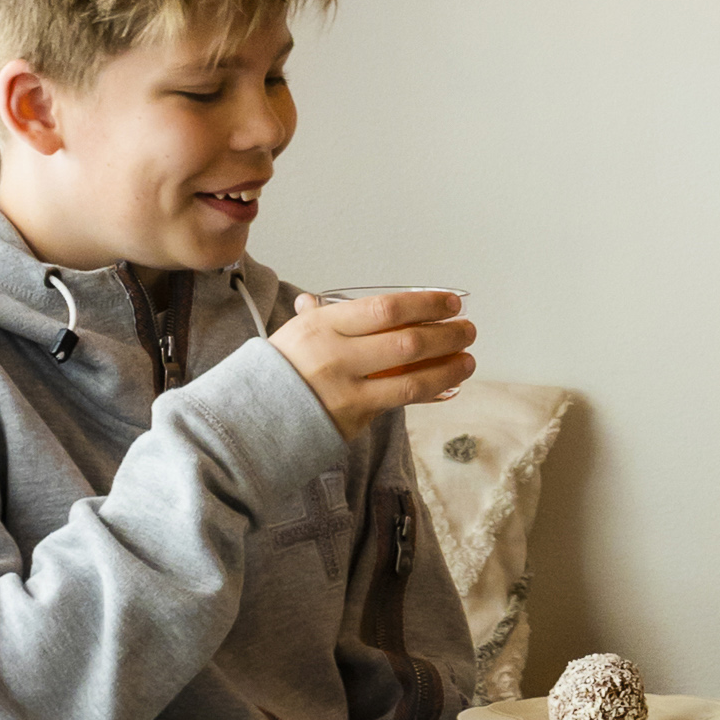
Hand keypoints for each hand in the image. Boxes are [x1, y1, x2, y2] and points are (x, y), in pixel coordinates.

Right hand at [274, 285, 476, 432]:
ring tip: (469, 359)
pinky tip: (449, 385)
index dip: (425, 303)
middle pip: (406, 340)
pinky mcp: (354, 417)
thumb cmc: (277, 372)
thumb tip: (317, 301)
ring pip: (412, 375)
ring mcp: (347, 389)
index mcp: (322, 325)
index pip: (385, 308)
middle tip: (468, 329)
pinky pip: (402, 400)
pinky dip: (430, 390)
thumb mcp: (292, 335)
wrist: (250, 419)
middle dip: (446, 334)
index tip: (450, 302)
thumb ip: (316, 317)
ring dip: (448, 366)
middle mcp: (336, 354)